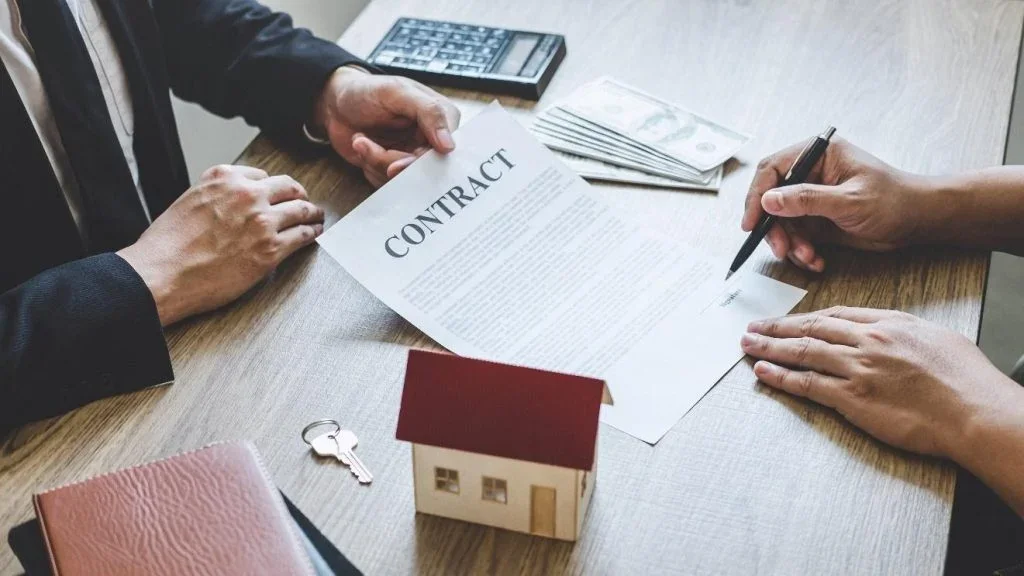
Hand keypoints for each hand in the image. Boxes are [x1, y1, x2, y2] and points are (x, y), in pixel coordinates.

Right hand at [117, 165, 323, 325]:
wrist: (162, 273)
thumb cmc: (168, 245)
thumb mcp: (189, 201)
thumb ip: (215, 194)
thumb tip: (230, 200)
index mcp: (224, 178)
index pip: (261, 176)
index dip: (272, 187)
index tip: (277, 193)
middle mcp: (247, 194)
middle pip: (288, 187)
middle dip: (298, 194)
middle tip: (304, 201)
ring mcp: (262, 221)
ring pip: (301, 209)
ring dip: (312, 212)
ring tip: (317, 216)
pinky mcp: (271, 249)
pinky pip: (303, 235)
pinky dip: (312, 232)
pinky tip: (314, 232)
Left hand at [313, 66, 460, 187]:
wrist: (335, 103)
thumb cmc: (366, 90)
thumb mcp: (397, 92)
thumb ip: (428, 112)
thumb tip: (449, 146)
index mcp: (442, 119)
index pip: (445, 153)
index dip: (421, 163)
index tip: (394, 165)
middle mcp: (431, 141)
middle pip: (421, 170)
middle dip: (389, 161)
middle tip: (364, 145)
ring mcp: (413, 156)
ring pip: (403, 179)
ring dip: (375, 162)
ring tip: (360, 140)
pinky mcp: (395, 168)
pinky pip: (389, 184)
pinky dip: (370, 169)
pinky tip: (362, 147)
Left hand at [740, 307, 1020, 458]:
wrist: (974, 412)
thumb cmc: (967, 381)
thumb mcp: (938, 339)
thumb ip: (905, 334)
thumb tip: (891, 335)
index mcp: (888, 324)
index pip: (835, 315)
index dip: (805, 317)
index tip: (788, 319)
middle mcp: (868, 341)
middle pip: (811, 328)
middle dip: (777, 327)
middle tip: (753, 326)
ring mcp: (857, 369)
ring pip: (802, 352)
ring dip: (769, 347)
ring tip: (748, 344)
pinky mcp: (852, 398)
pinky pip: (807, 384)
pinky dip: (781, 376)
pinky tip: (763, 371)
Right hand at [742, 138, 933, 271]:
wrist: (918, 221)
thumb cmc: (894, 200)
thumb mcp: (849, 201)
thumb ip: (807, 199)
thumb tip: (768, 200)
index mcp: (817, 154)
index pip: (772, 169)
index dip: (756, 196)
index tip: (752, 223)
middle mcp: (810, 174)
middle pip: (772, 199)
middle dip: (775, 228)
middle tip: (782, 248)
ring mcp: (812, 198)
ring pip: (781, 222)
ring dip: (790, 244)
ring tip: (808, 257)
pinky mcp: (816, 219)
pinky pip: (795, 236)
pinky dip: (801, 251)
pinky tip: (816, 260)